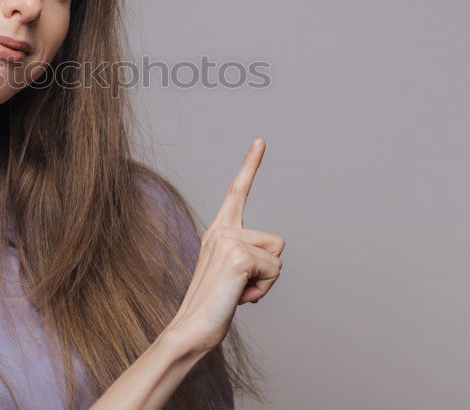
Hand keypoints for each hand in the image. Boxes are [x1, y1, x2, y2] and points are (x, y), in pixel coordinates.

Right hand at [164, 138, 284, 354]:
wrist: (191, 328)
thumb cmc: (213, 307)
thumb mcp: (232, 275)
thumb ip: (247, 258)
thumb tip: (272, 260)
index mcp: (218, 231)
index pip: (237, 191)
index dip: (250, 165)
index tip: (261, 139)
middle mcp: (221, 230)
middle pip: (276, 242)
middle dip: (268, 270)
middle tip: (239, 287)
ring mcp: (229, 240)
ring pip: (277, 258)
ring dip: (266, 281)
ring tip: (238, 292)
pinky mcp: (239, 256)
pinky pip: (274, 271)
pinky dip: (263, 290)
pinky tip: (239, 297)